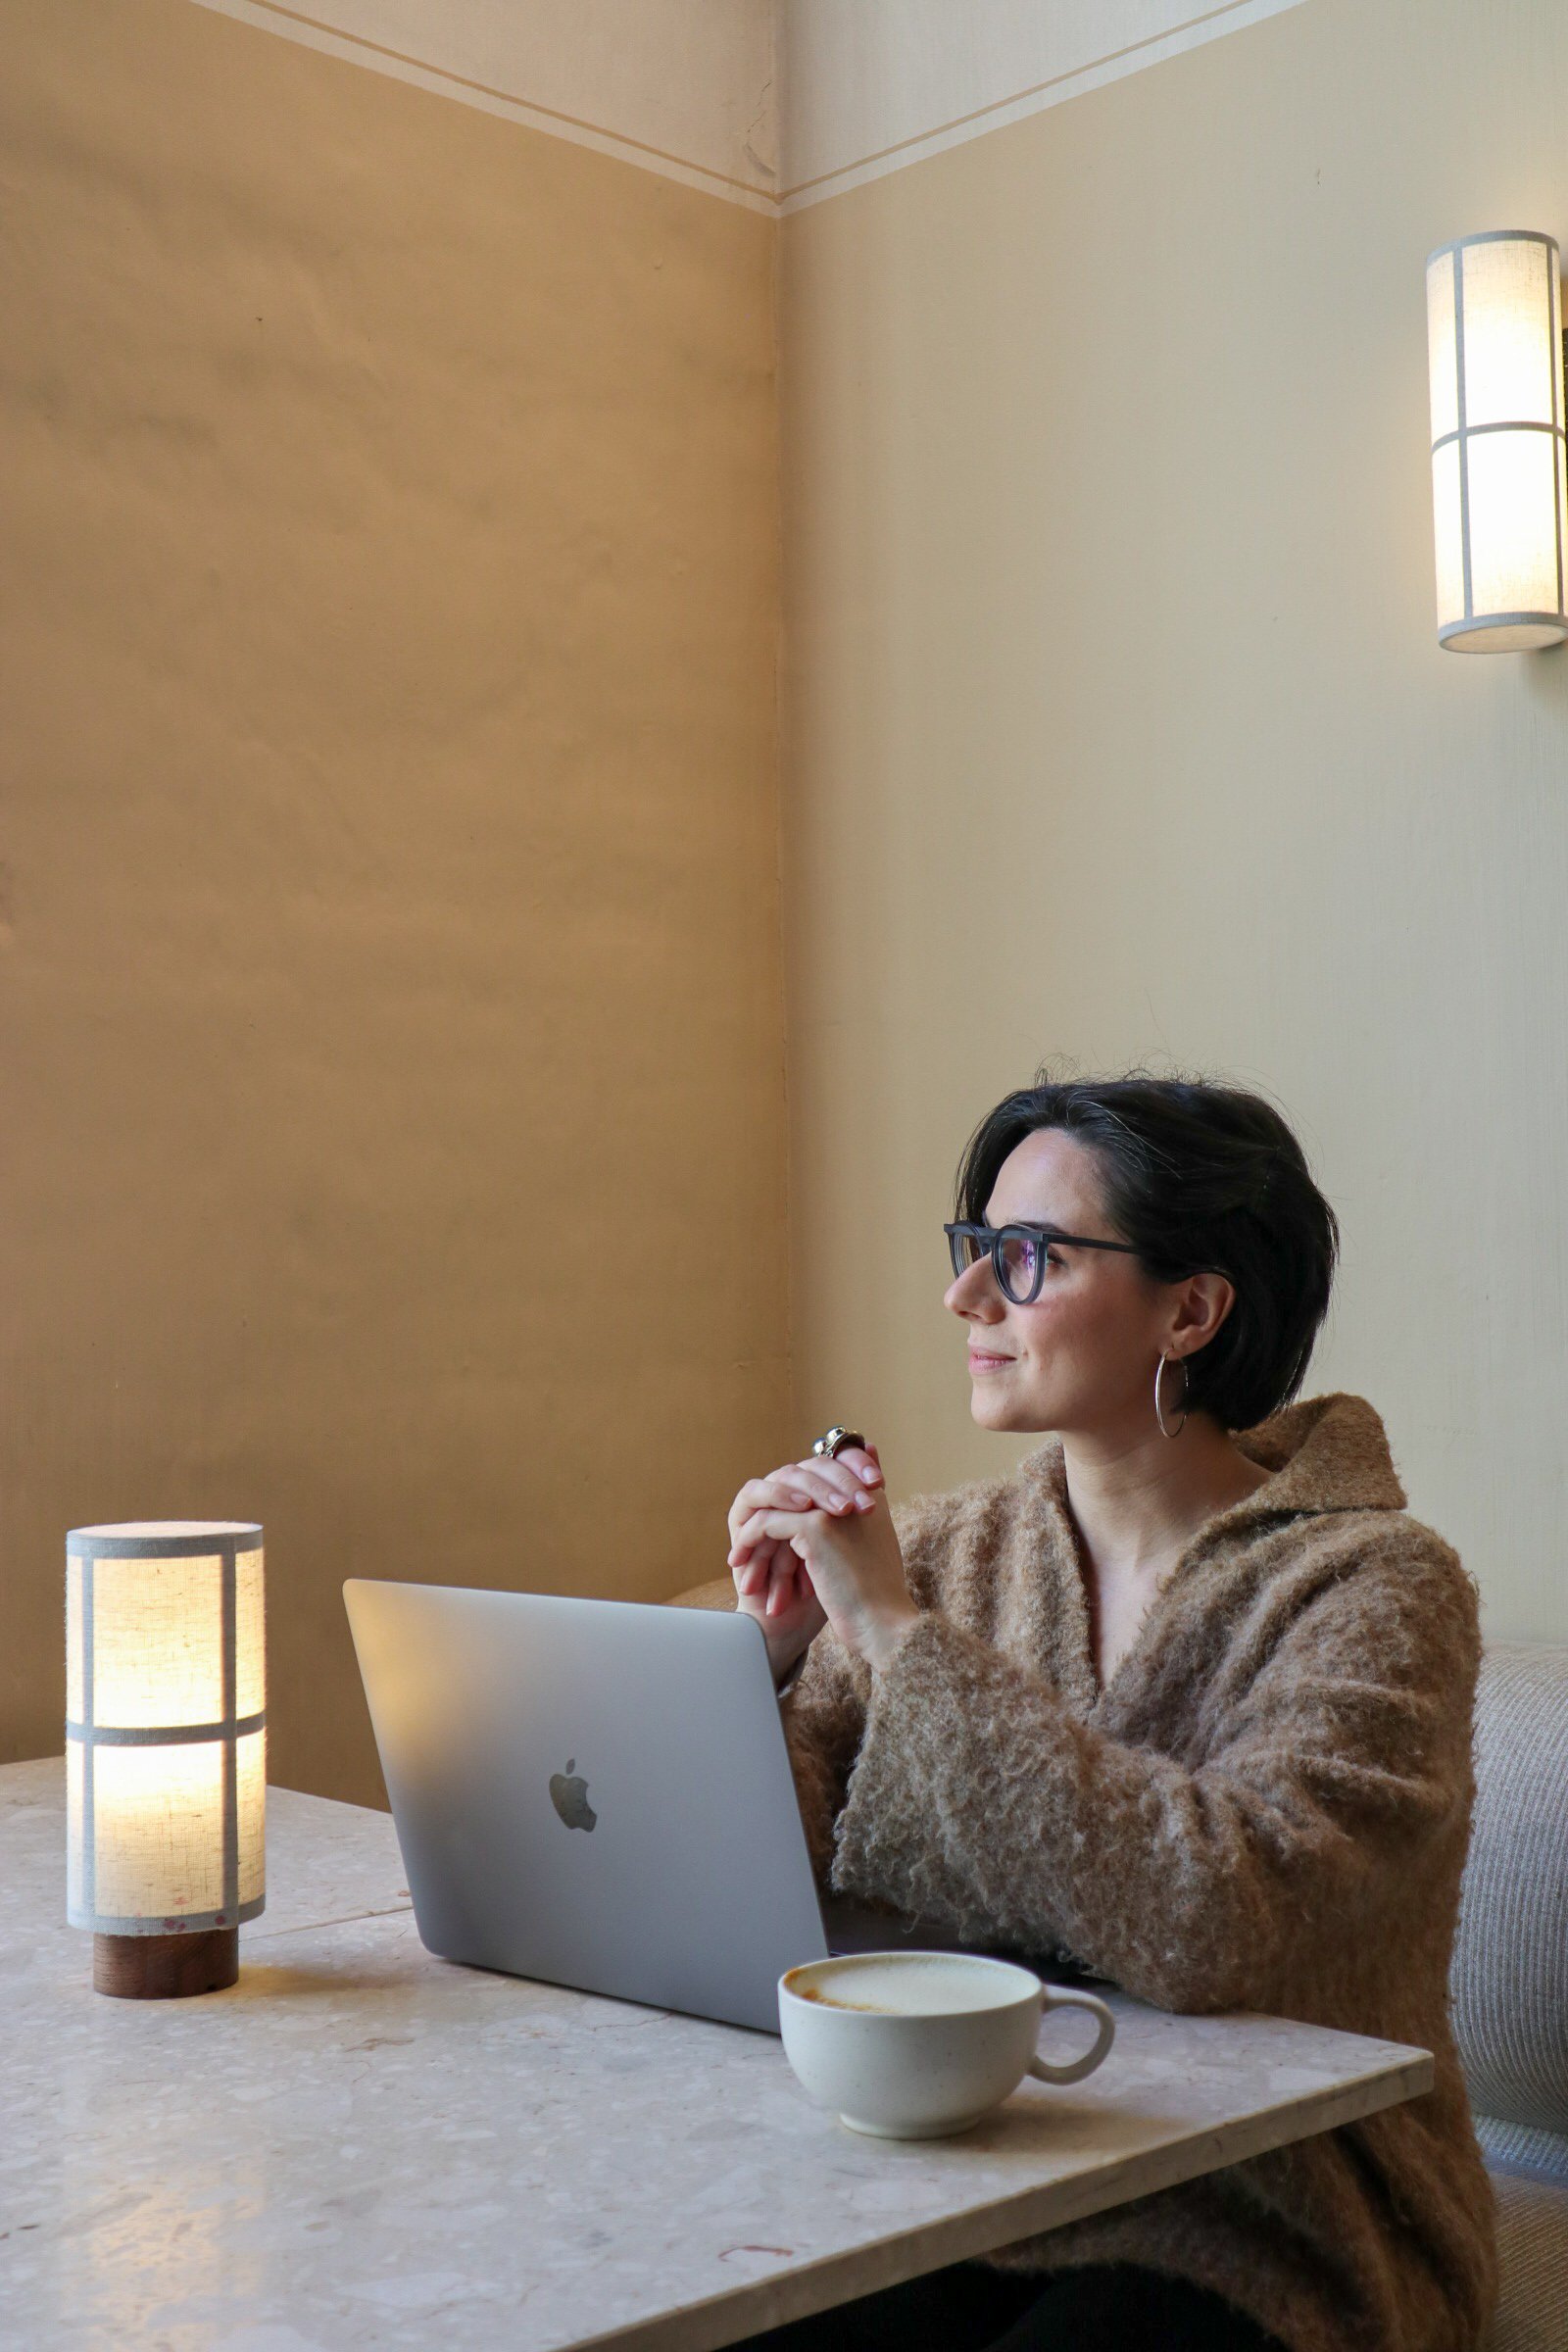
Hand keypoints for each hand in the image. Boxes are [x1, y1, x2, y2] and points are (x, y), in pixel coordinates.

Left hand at [727, 1438, 919, 1678]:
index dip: (791, 1494)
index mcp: (868, 1493)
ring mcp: (833, 1506)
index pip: (821, 1472)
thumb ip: (857, 1518)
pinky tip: (739, 1561)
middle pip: (793, 1483)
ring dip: (753, 1530)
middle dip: (768, 1510)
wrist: (884, 1623)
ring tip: (738, 1557)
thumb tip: (838, 1502)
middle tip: (748, 1538)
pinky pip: (766, 1522)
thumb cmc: (877, 1593)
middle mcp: (852, 1491)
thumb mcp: (870, 1546)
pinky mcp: (815, 1526)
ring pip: (776, 1502)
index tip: (773, 1521)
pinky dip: (748, 1541)